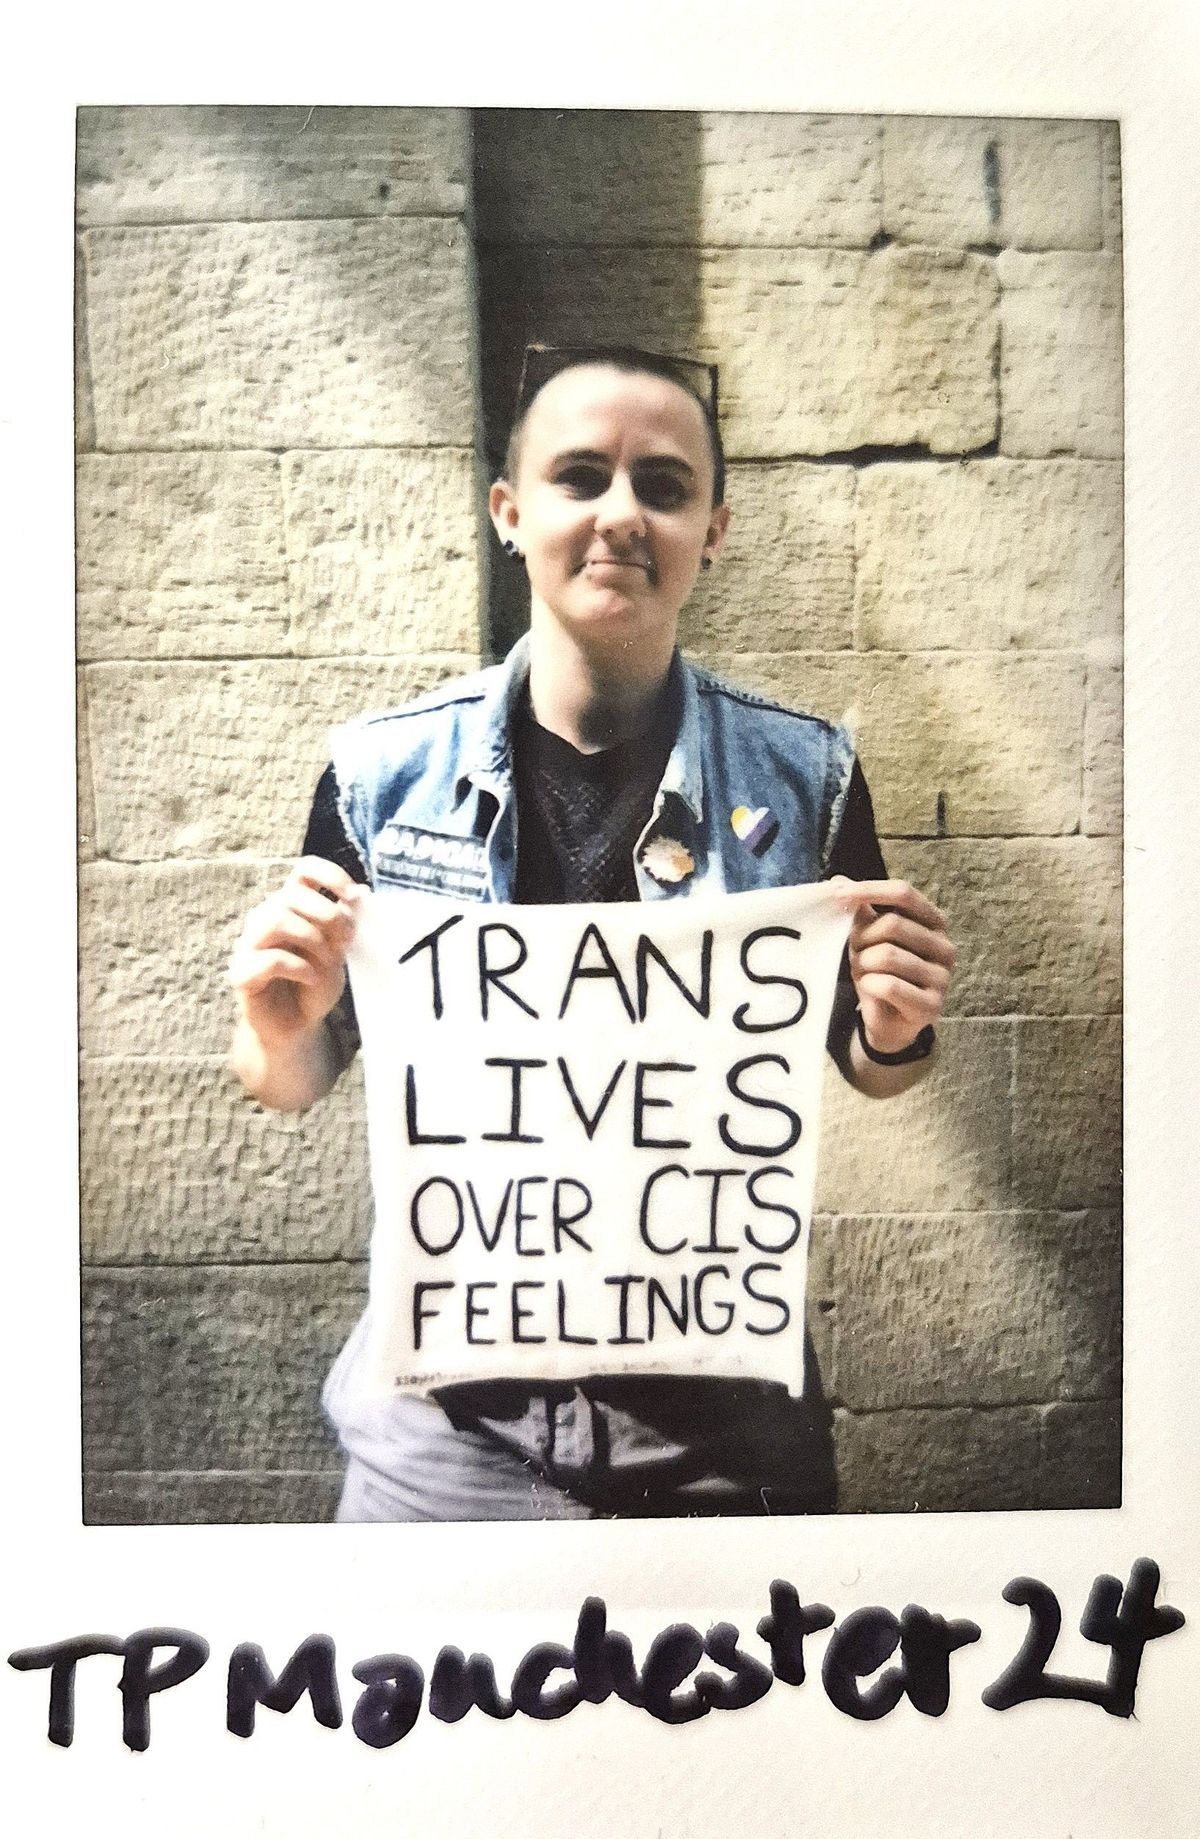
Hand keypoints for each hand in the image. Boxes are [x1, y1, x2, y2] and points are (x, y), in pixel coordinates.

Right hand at [228, 857, 361, 1050]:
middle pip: (292, 894)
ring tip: (327, 962)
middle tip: (345, 943)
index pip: (303, 870)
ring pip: (276, 920)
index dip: (329, 874)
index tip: (352, 896)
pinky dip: (299, 968)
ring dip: (312, 940)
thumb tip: (361, 893)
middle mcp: (265, 917)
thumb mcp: (337, 951)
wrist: (294, 1027)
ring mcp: (249, 944)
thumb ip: (344, 922)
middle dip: (328, 916)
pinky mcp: (241, 973)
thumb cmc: (313, 984)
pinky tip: (311, 979)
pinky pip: (270, 959)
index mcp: (291, 906)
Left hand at [831, 877, 955, 1055]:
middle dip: (862, 939)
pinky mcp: (931, 1005)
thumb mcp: (868, 940)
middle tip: (855, 954)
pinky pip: (889, 985)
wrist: (888, 1023)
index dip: (870, 890)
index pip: (904, 893)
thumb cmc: (880, 974)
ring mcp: (942, 978)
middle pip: (892, 924)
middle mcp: (945, 947)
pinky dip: (869, 985)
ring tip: (864, 974)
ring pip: (887, 956)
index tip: (837, 895)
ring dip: (864, 964)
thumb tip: (837, 881)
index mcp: (934, 923)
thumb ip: (860, 911)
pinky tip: (870, 989)